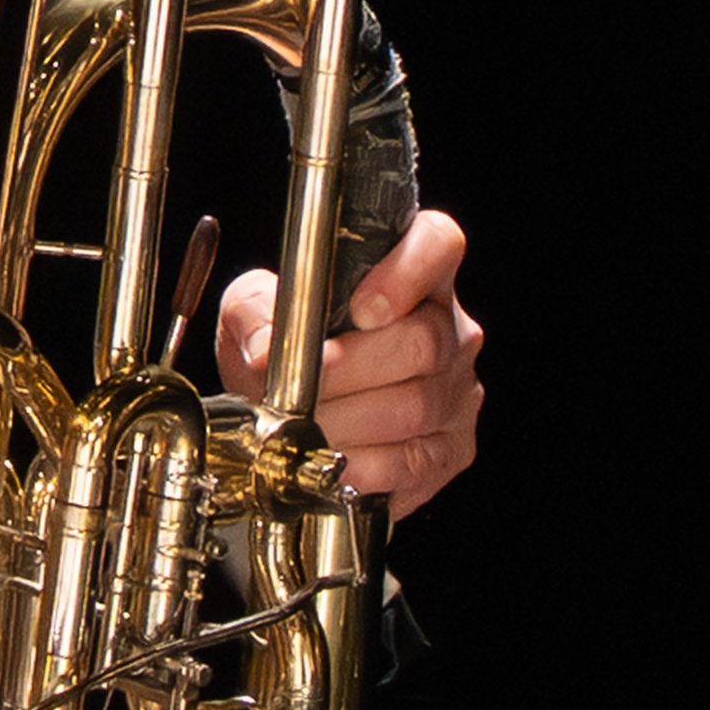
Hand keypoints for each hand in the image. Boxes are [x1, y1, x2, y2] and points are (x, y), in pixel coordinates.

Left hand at [221, 203, 477, 516]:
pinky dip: (366, 465)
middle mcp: (449, 328)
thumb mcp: (252, 315)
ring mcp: (458, 390)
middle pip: (424, 340)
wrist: (288, 419)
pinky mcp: (451, 448)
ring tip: (302, 427)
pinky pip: (417, 460)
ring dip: (348, 421)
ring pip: (418, 405)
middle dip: (349, 370)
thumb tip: (265, 349)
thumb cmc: (282, 355)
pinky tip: (331, 462)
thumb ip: (252, 310)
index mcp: (413, 276)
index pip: (438, 244)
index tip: (361, 310)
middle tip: (299, 388)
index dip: (407, 274)